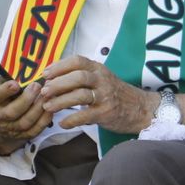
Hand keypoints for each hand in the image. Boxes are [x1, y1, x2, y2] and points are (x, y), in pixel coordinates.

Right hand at [0, 77, 50, 154]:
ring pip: (25, 122)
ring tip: (47, 96)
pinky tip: (51, 109)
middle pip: (12, 112)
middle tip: (37, 86)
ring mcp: (10, 128)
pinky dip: (44, 121)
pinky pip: (34, 130)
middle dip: (26, 99)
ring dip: (38, 109)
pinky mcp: (21, 135)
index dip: (5, 91)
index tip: (15, 84)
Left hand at [39, 56, 157, 133]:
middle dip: (58, 83)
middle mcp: (102, 80)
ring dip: (61, 101)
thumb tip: (52, 79)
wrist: (140, 108)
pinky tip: (62, 123)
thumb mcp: (101, 78)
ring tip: (47, 106)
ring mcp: (105, 96)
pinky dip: (71, 120)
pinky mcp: (106, 113)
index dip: (59, 66)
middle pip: (77, 77)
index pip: (77, 60)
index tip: (45, 73)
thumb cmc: (114, 93)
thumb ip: (81, 76)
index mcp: (98, 68)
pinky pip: (86, 115)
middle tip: (44, 91)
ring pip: (80, 95)